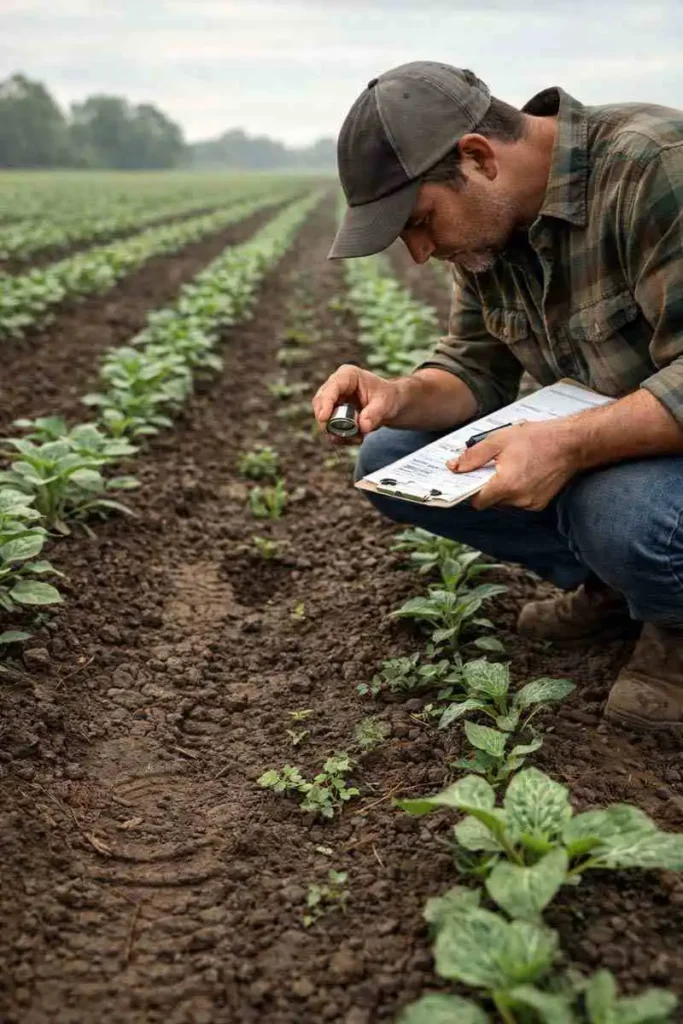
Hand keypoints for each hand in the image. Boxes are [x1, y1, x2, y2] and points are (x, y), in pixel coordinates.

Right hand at [312, 364, 405, 440]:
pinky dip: (341, 436)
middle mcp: (336, 386)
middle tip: (336, 436)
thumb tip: (362, 427)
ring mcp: (332, 400)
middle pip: (320, 402)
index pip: (332, 387)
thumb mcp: (385, 404)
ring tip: (358, 437)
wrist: (390, 404)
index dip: (325, 403)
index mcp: (348, 376)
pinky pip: (330, 428)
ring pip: (322, 417)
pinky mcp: (333, 414)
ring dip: (336, 431)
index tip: (323, 418)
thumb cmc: (388, 397)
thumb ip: (374, 414)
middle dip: (326, 420)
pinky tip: (357, 438)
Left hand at [448, 421, 579, 509]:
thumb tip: (454, 466)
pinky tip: (524, 473)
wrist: (572, 443)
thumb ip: (474, 456)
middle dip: (488, 486)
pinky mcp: (540, 504)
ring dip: (503, 488)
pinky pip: (519, 501)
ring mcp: (531, 503)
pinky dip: (517, 491)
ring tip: (512, 467)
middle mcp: (519, 499)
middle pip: (491, 501)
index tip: (469, 480)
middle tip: (494, 466)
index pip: (477, 501)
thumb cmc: (538, 438)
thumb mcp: (499, 440)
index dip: (471, 491)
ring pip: (505, 502)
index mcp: (506, 484)